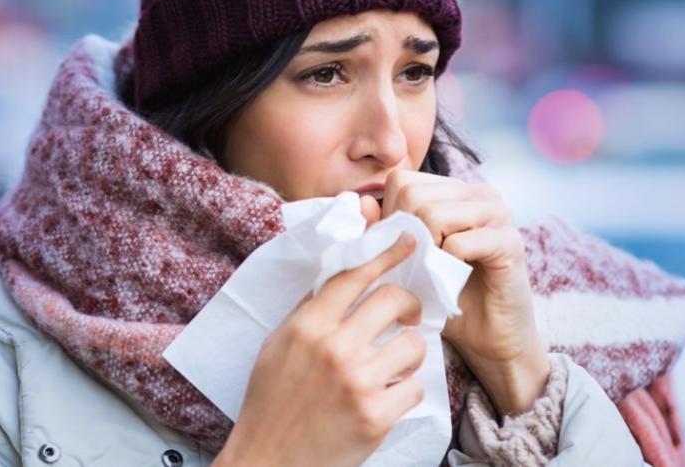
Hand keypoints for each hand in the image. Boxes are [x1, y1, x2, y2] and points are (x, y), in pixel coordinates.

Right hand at [216, 232, 426, 466]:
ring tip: (394, 365)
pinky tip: (388, 397)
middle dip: (409, 305)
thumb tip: (341, 275)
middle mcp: (335, 348)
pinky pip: (415, 387)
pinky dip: (406, 391)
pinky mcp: (377, 416)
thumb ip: (309, 310)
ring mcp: (358, 382)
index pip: (354, 275)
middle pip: (393, 300)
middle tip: (407, 316)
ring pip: (413, 344)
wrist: (269, 462)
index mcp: (308, 326)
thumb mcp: (277, 346)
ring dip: (409, 353)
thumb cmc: (271, 402)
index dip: (385, 252)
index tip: (407, 240)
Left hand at [372, 170, 549, 415]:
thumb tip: (362, 203)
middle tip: (418, 266)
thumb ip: (383, 231)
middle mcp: (479, 193)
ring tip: (434, 273)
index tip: (402, 250)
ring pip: (433, 215)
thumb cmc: (445, 296)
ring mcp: (498, 213)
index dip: (391, 217)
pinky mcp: (510, 241)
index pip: (403, 180)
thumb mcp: (406, 260)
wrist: (489, 338)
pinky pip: (458, 243)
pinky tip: (453, 280)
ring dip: (424, 253)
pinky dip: (445, 267)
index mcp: (455, 190)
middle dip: (405, 237)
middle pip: (414, 195)